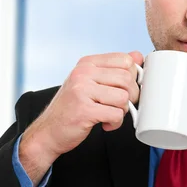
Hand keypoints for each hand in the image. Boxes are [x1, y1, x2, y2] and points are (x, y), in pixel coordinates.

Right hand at [19, 51, 143, 179]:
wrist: (48, 131)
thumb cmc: (72, 107)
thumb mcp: (91, 82)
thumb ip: (114, 69)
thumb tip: (138, 55)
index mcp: (87, 63)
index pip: (125, 60)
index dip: (132, 77)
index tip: (124, 89)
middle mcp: (83, 73)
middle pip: (127, 79)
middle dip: (130, 97)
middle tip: (118, 106)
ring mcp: (82, 90)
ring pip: (123, 97)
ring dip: (122, 111)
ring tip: (109, 114)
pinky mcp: (83, 110)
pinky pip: (116, 114)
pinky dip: (115, 123)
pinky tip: (105, 123)